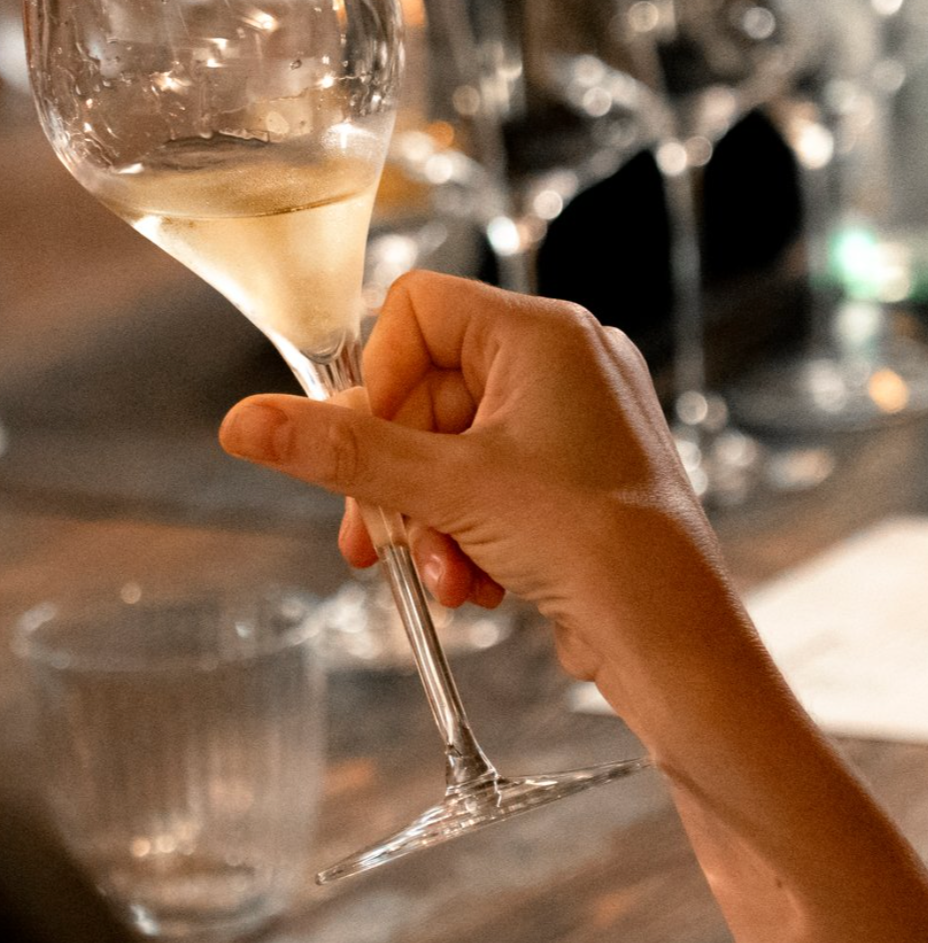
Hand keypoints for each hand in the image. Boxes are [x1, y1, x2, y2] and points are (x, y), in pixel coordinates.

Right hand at [219, 273, 731, 690]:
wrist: (670, 632)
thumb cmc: (585, 539)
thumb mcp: (444, 489)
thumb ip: (342, 452)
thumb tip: (242, 422)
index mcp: (542, 333)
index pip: (417, 310)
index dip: (378, 381)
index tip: (371, 449)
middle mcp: (566, 363)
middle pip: (427, 392)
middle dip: (398, 479)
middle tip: (373, 542)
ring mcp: (576, 421)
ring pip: (454, 452)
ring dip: (430, 521)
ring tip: (444, 578)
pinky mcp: (579, 478)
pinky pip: (494, 486)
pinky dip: (472, 535)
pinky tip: (479, 587)